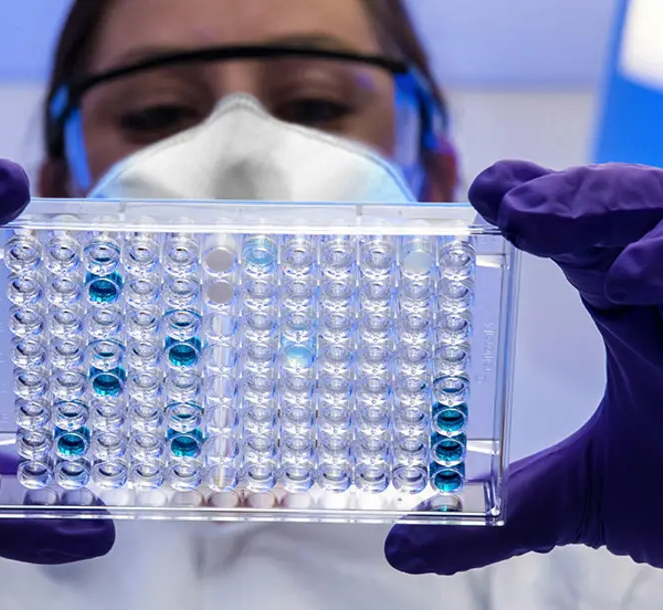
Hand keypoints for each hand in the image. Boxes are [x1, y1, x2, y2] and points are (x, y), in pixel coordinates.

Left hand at [384, 160, 662, 573]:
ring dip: (602, 209)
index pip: (580, 235)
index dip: (536, 200)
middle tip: (501, 202)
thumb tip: (398, 549)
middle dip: (564, 197)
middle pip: (623, 209)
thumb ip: (497, 516)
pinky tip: (626, 277)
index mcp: (633, 311)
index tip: (483, 195)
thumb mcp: (580, 499)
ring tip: (528, 218)